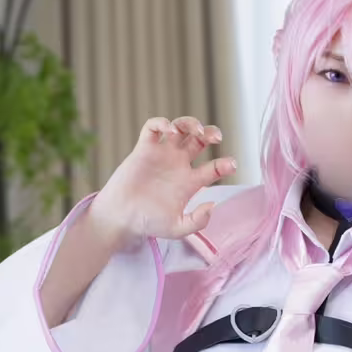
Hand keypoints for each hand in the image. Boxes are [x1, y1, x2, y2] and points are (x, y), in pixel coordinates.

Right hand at [85, 116, 237, 247]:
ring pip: (180, 128)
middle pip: (200, 140)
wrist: (121, 219)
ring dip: (191, 123)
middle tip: (216, 138)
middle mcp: (179, 164)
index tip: (231, 165)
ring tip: (196, 130)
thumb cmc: (148, 223)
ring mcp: (162, 155)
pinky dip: (161, 123)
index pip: (214, 167)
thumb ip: (197, 221)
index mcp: (191, 181)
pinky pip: (152, 128)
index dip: (225, 164)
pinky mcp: (143, 149)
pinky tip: (168, 129)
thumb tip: (212, 205)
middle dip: (211, 133)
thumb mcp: (177, 228)